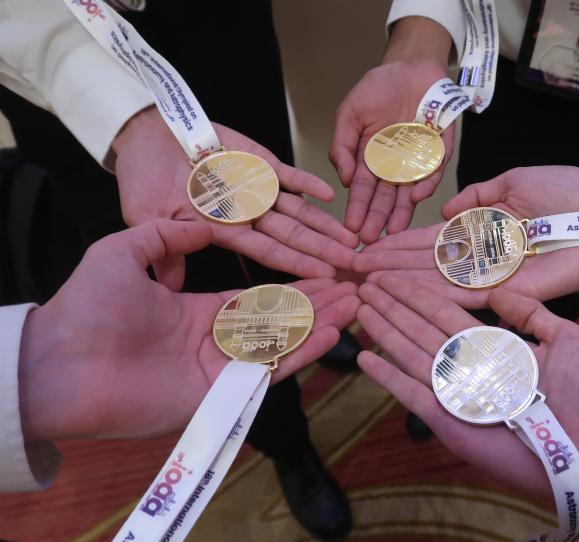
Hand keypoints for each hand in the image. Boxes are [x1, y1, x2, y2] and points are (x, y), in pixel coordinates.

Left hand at [18, 220, 360, 441]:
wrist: (61, 362)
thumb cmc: (87, 307)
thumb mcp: (123, 253)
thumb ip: (165, 238)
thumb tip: (204, 225)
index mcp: (195, 311)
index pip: (256, 298)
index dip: (290, 284)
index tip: (322, 269)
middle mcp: (213, 341)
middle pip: (278, 321)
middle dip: (317, 302)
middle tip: (353, 286)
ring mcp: (220, 369)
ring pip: (281, 344)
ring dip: (319, 324)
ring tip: (354, 305)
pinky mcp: (222, 393)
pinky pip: (270, 372)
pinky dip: (302, 352)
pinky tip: (331, 332)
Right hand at [112, 106, 359, 283]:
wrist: (145, 134)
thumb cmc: (142, 178)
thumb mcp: (147, 217)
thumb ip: (165, 249)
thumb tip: (170, 288)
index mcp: (224, 231)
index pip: (268, 252)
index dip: (297, 263)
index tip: (325, 276)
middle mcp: (248, 214)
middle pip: (293, 236)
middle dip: (323, 250)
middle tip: (354, 264)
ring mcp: (257, 189)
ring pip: (298, 210)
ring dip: (325, 223)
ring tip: (352, 238)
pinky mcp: (260, 163)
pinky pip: (289, 176)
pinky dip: (308, 183)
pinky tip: (331, 195)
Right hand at [330, 17, 454, 242]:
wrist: (410, 66)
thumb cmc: (378, 88)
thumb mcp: (350, 114)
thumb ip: (342, 145)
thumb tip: (346, 180)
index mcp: (372, 160)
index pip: (364, 191)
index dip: (358, 209)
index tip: (351, 227)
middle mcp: (395, 167)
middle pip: (386, 198)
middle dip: (378, 219)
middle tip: (371, 238)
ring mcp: (418, 160)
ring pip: (411, 192)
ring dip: (402, 212)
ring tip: (394, 231)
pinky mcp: (440, 150)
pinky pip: (435, 170)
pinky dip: (427, 182)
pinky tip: (416, 196)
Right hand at [353, 166, 578, 307]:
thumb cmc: (565, 191)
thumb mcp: (513, 181)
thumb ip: (477, 195)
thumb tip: (443, 209)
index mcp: (481, 229)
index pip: (430, 240)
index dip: (398, 244)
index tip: (367, 248)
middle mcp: (482, 257)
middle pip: (427, 264)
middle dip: (390, 266)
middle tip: (353, 271)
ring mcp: (495, 277)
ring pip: (440, 282)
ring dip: (403, 283)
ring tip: (369, 283)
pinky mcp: (512, 292)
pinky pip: (469, 295)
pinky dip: (437, 295)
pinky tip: (406, 294)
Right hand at [356, 274, 578, 541]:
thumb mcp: (565, 337)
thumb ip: (530, 312)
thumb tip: (499, 289)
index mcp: (494, 347)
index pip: (446, 313)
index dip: (419, 294)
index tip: (394, 274)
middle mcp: (470, 368)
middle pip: (422, 330)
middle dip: (393, 307)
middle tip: (365, 283)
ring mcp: (456, 395)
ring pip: (411, 355)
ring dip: (385, 332)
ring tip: (360, 308)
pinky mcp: (448, 422)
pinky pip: (412, 394)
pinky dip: (387, 377)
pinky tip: (364, 357)